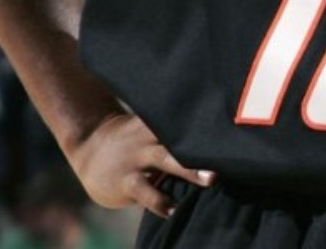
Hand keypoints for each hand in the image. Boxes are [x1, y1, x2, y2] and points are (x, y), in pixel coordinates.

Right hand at [69, 112, 216, 217]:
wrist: (90, 145)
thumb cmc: (135, 140)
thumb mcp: (153, 127)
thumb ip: (177, 131)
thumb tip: (215, 141)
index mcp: (162, 121)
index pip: (189, 117)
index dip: (210, 119)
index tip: (235, 121)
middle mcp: (154, 135)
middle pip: (182, 135)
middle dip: (205, 141)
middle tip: (230, 148)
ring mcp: (140, 157)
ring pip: (167, 160)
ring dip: (189, 169)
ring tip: (211, 180)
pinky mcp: (127, 180)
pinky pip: (145, 191)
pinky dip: (159, 200)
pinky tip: (173, 209)